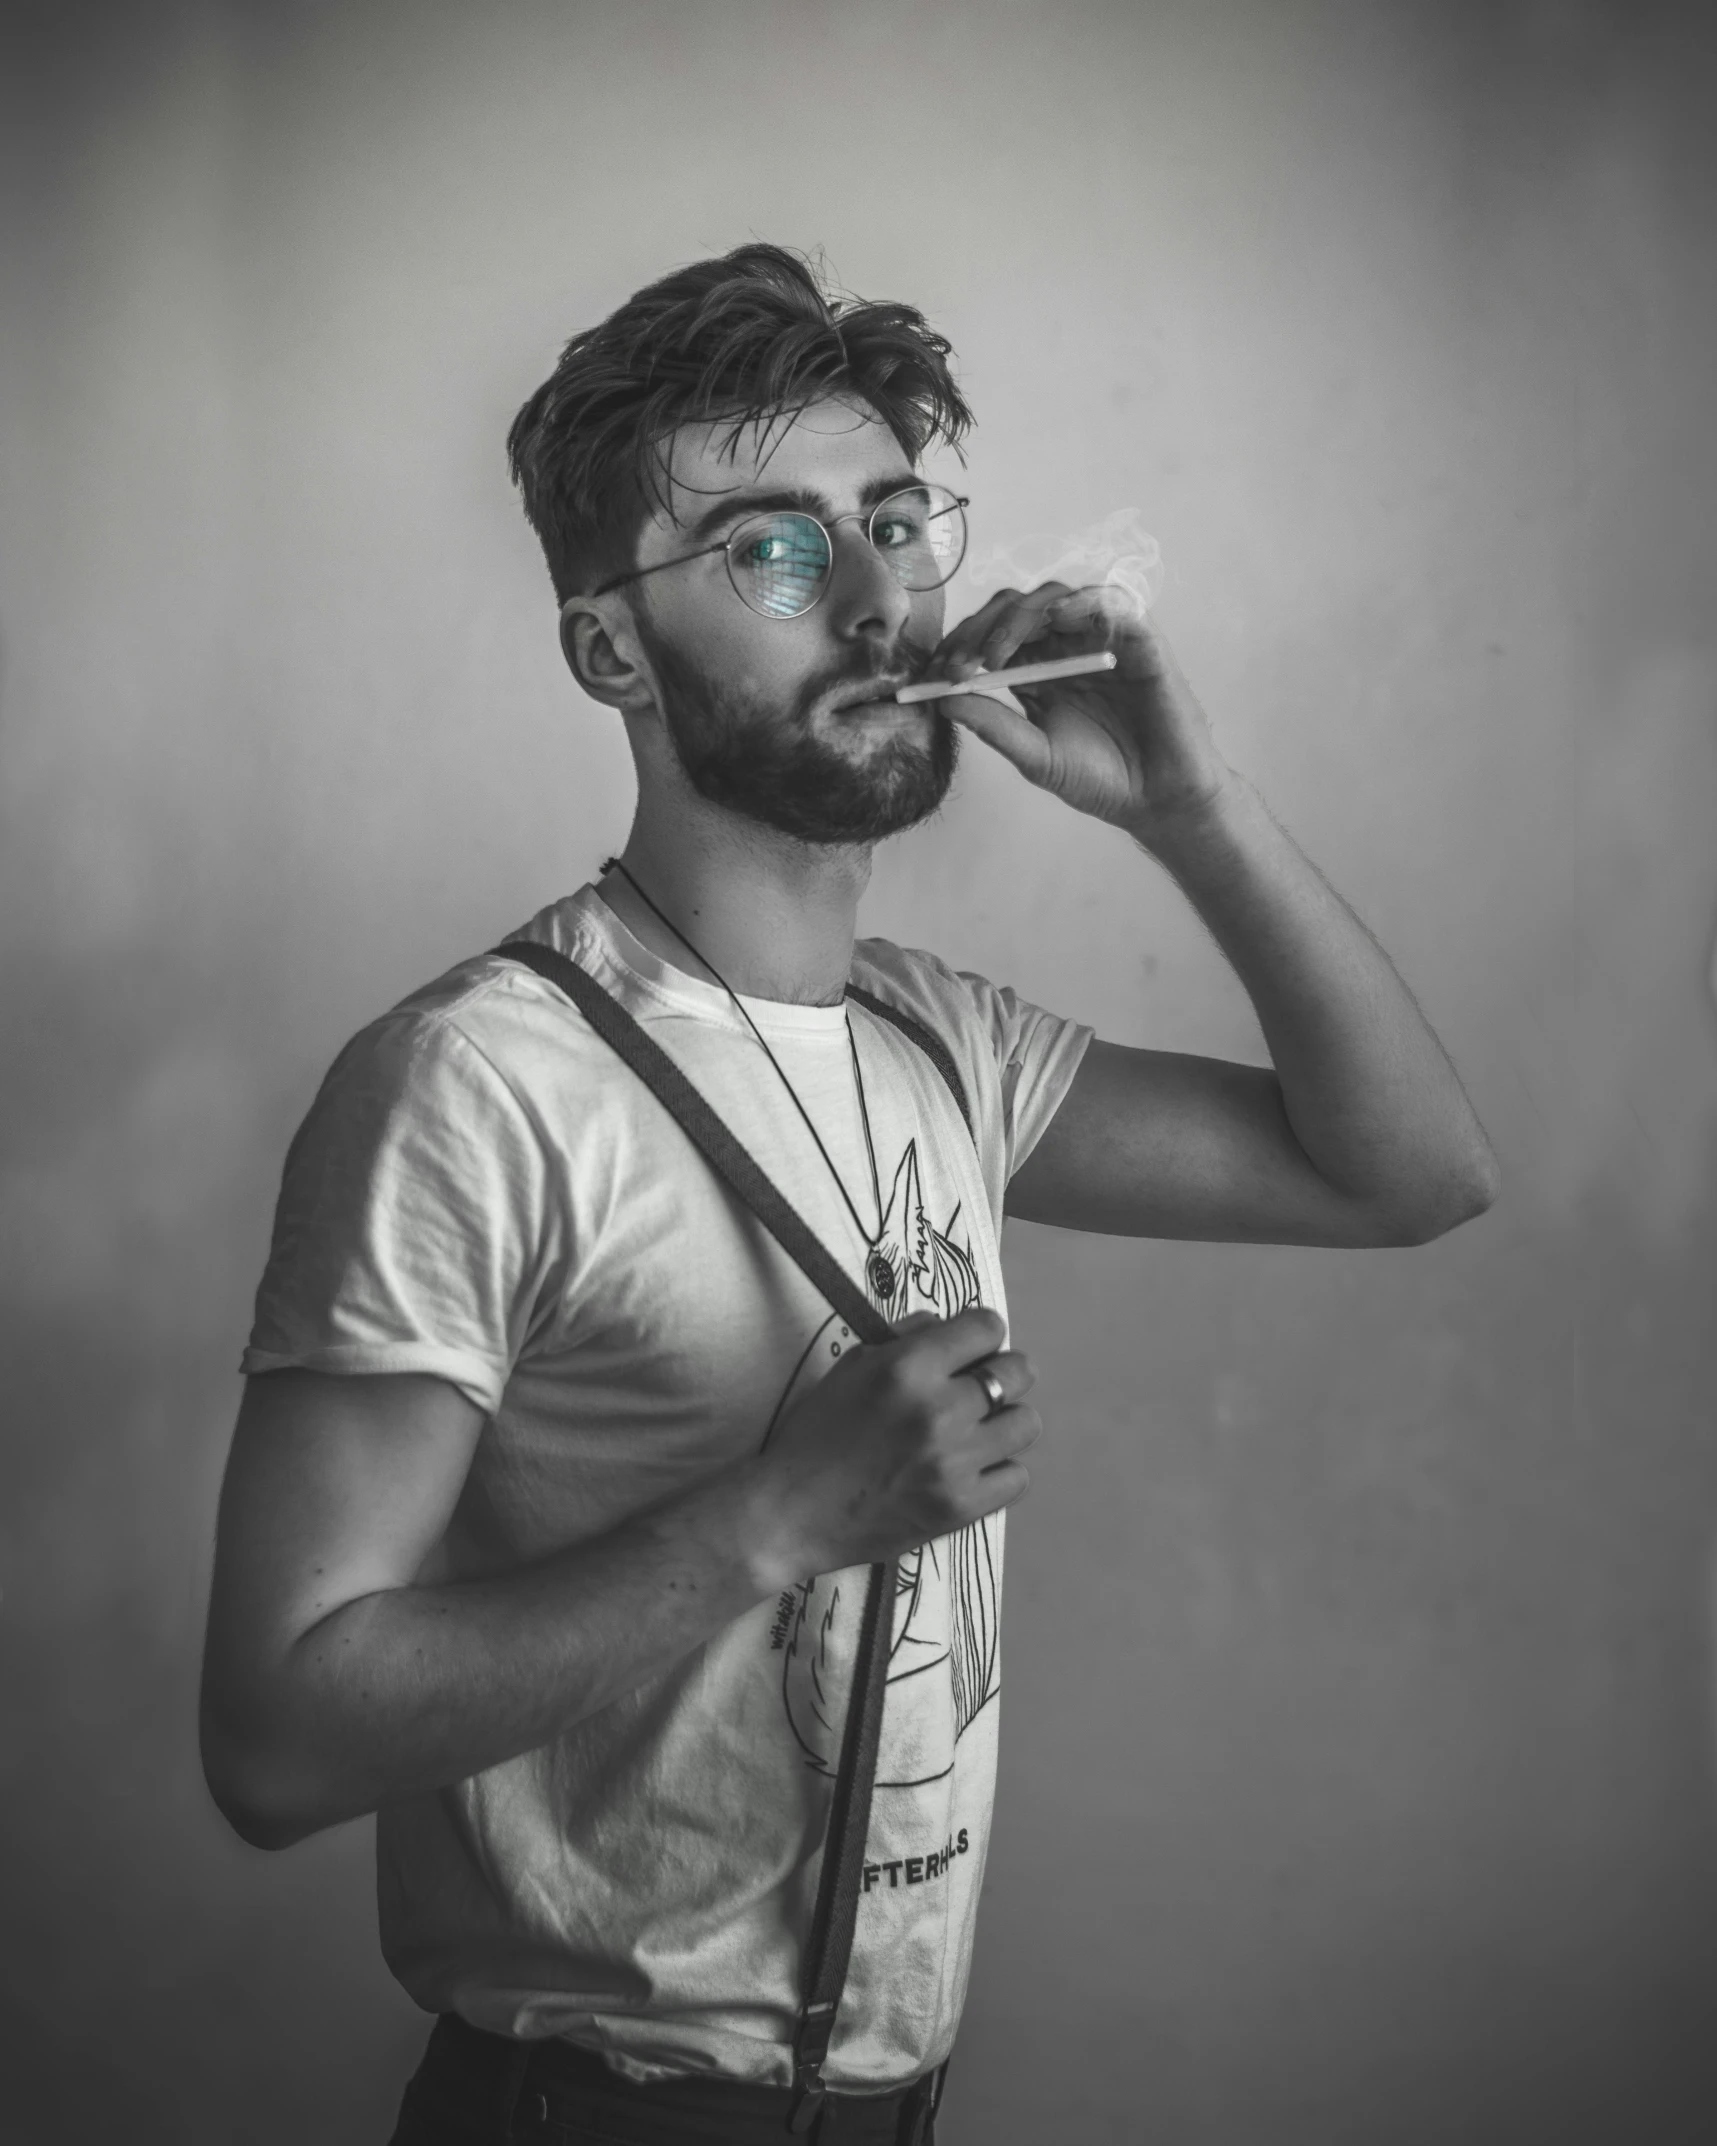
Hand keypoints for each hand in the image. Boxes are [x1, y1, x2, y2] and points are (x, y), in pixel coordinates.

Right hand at [748, 1306, 1037, 1582]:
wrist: (793, 1513)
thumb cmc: (818, 1433)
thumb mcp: (853, 1366)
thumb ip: (908, 1338)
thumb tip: (952, 1327)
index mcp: (908, 1367)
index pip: (987, 1327)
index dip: (981, 1334)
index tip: (971, 1349)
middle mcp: (939, 1410)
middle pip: (1018, 1371)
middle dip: (1001, 1372)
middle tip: (978, 1388)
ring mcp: (954, 1462)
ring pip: (1025, 1423)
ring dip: (1004, 1421)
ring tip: (976, 1430)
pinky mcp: (961, 1507)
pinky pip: (1017, 1476)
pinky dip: (999, 1470)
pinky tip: (970, 1468)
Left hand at [929, 582, 1233, 845]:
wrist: (1159, 800)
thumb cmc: (1102, 780)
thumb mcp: (1036, 756)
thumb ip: (994, 725)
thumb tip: (941, 700)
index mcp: (1037, 671)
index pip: (989, 639)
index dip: (959, 649)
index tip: (933, 676)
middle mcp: (1065, 647)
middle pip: (1013, 611)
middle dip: (978, 632)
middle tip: (956, 666)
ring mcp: (1100, 638)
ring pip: (1052, 598)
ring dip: (1016, 619)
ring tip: (993, 655)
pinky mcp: (1138, 635)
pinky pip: (1108, 599)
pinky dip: (1079, 601)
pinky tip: (1054, 619)